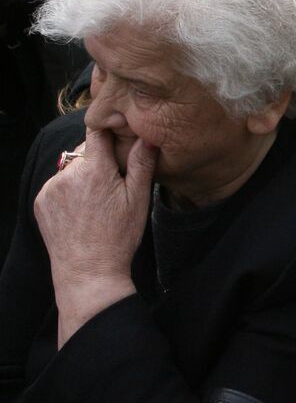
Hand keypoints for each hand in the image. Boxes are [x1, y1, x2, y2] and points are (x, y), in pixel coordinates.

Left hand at [34, 129, 152, 345]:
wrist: (88, 272)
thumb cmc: (119, 237)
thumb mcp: (138, 200)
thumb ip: (141, 164)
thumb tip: (148, 136)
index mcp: (94, 170)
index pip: (97, 131)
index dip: (110, 130)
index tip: (120, 134)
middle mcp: (67, 174)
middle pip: (86, 152)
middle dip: (100, 160)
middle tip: (115, 183)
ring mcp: (50, 188)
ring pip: (72, 168)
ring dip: (84, 175)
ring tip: (98, 202)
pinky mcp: (41, 202)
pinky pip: (58, 184)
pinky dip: (70, 190)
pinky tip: (82, 210)